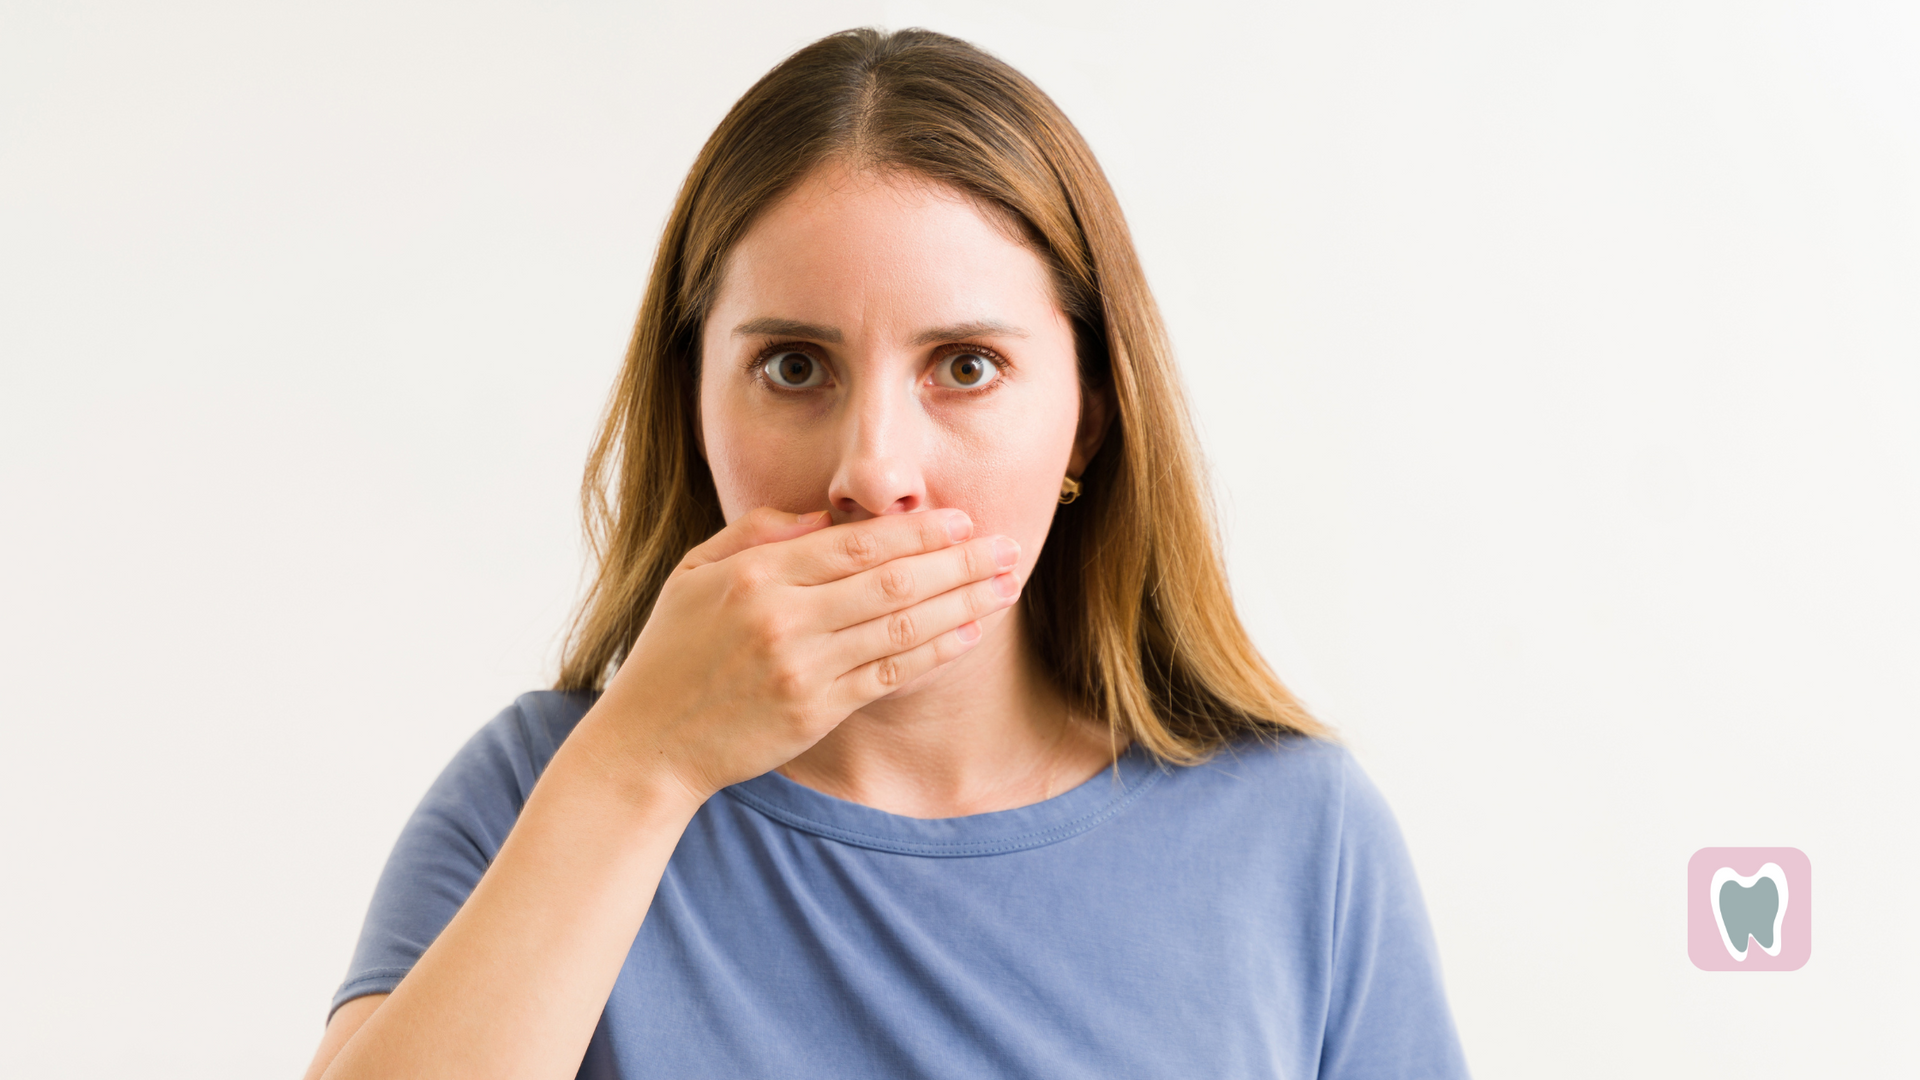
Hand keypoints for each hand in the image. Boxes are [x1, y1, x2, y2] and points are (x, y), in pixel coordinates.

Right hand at [589, 507, 1021, 802]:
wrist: (649, 742)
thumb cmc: (672, 651)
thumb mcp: (695, 572)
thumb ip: (759, 533)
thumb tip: (827, 513)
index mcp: (756, 575)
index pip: (854, 543)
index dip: (916, 531)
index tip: (963, 519)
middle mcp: (784, 619)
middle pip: (891, 581)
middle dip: (958, 562)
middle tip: (1007, 546)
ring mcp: (803, 669)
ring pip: (901, 628)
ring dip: (962, 604)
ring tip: (1006, 584)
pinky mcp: (816, 711)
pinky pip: (891, 676)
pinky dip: (935, 652)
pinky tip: (970, 632)